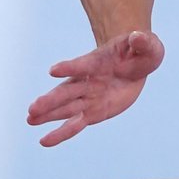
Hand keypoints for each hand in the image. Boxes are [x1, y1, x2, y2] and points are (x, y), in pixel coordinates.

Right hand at [27, 30, 164, 146]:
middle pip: (67, 91)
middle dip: (51, 100)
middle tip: (33, 108)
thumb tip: (138, 37)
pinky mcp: (93, 112)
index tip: (53, 71)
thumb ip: (143, 42)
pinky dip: (61, 133)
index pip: (82, 65)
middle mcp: (87, 81)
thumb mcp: (148, 45)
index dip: (70, 67)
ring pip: (66, 108)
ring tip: (30, 120)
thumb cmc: (139, 51)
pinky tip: (44, 141)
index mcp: (98, 62)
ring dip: (49, 115)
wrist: (134, 63)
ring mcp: (88, 97)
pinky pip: (76, 124)